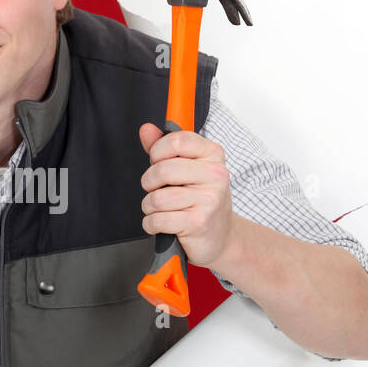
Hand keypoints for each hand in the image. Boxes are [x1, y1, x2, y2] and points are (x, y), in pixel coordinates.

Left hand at [138, 124, 235, 268]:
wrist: (221, 237)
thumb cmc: (201, 200)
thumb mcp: (187, 169)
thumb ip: (164, 148)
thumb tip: (146, 129)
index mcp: (213, 155)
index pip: (177, 140)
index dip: (158, 151)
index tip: (157, 161)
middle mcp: (216, 175)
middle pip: (163, 170)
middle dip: (149, 182)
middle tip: (156, 190)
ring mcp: (209, 200)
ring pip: (157, 198)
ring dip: (149, 206)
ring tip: (161, 209)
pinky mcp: (198, 223)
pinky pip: (158, 220)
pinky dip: (151, 224)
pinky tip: (162, 224)